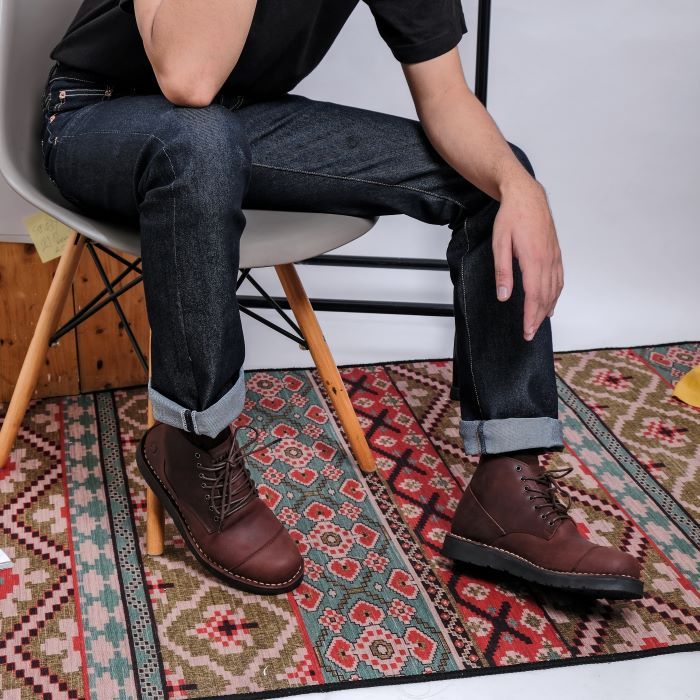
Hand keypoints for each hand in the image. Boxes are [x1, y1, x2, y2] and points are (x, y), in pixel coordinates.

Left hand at [492, 178, 563, 340]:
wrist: (526, 195)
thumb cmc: (510, 217)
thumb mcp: (499, 244)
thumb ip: (502, 272)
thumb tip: (503, 296)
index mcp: (534, 259)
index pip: (534, 296)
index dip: (530, 316)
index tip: (527, 331)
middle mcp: (548, 260)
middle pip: (545, 297)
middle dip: (537, 318)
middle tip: (530, 335)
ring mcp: (554, 256)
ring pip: (554, 289)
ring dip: (547, 309)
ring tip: (538, 323)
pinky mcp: (555, 253)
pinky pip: (559, 279)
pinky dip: (556, 294)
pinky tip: (551, 303)